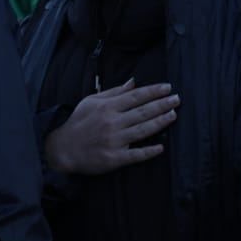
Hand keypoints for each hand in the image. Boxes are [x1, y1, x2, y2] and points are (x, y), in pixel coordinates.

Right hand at [45, 79, 177, 174]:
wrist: (62, 148)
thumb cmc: (78, 122)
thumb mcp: (91, 101)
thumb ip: (114, 92)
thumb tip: (133, 82)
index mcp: (108, 107)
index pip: (136, 96)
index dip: (153, 91)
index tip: (168, 88)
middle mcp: (112, 122)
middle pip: (143, 111)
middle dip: (162, 104)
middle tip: (177, 99)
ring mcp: (114, 141)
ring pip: (142, 130)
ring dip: (160, 122)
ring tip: (173, 115)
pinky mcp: (114, 158)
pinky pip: (135, 155)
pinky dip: (149, 151)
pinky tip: (161, 147)